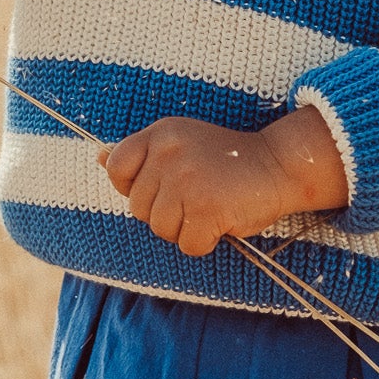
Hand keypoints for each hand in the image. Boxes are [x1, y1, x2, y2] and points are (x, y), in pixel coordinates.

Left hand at [99, 106, 348, 258]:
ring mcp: (186, 180)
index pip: (116, 167)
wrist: (278, 165)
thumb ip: (144, 155)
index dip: (132, 187)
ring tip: (211, 207)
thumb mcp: (182, 143)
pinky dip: (206, 241)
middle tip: (198, 197)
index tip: (162, 188)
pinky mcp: (206, 207)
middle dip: (166, 213)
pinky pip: (188, 244)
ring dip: (186, 229)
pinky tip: (222, 220)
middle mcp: (168, 153)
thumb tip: (99, 159)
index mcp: (161, 134)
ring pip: (161, 229)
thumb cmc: (228, 161)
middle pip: (139, 208)